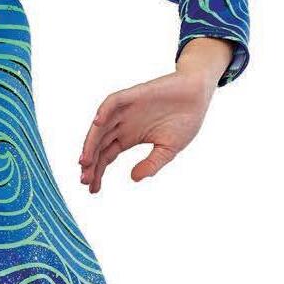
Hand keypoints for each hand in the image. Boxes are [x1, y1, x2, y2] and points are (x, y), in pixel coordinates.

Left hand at [78, 69, 216, 193]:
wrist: (198, 95)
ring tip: (85, 161)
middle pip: (99, 144)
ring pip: (101, 126)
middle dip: (90, 162)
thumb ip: (152, 164)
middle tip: (84, 179)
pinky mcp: (133, 95)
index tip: (93, 189)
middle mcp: (123, 124)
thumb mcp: (169, 149)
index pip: (106, 156)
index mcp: (129, 137)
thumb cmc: (185, 120)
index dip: (97, 172)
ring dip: (91, 142)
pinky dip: (104, 110)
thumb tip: (133, 178)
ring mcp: (126, 110)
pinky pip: (113, 101)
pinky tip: (98, 123)